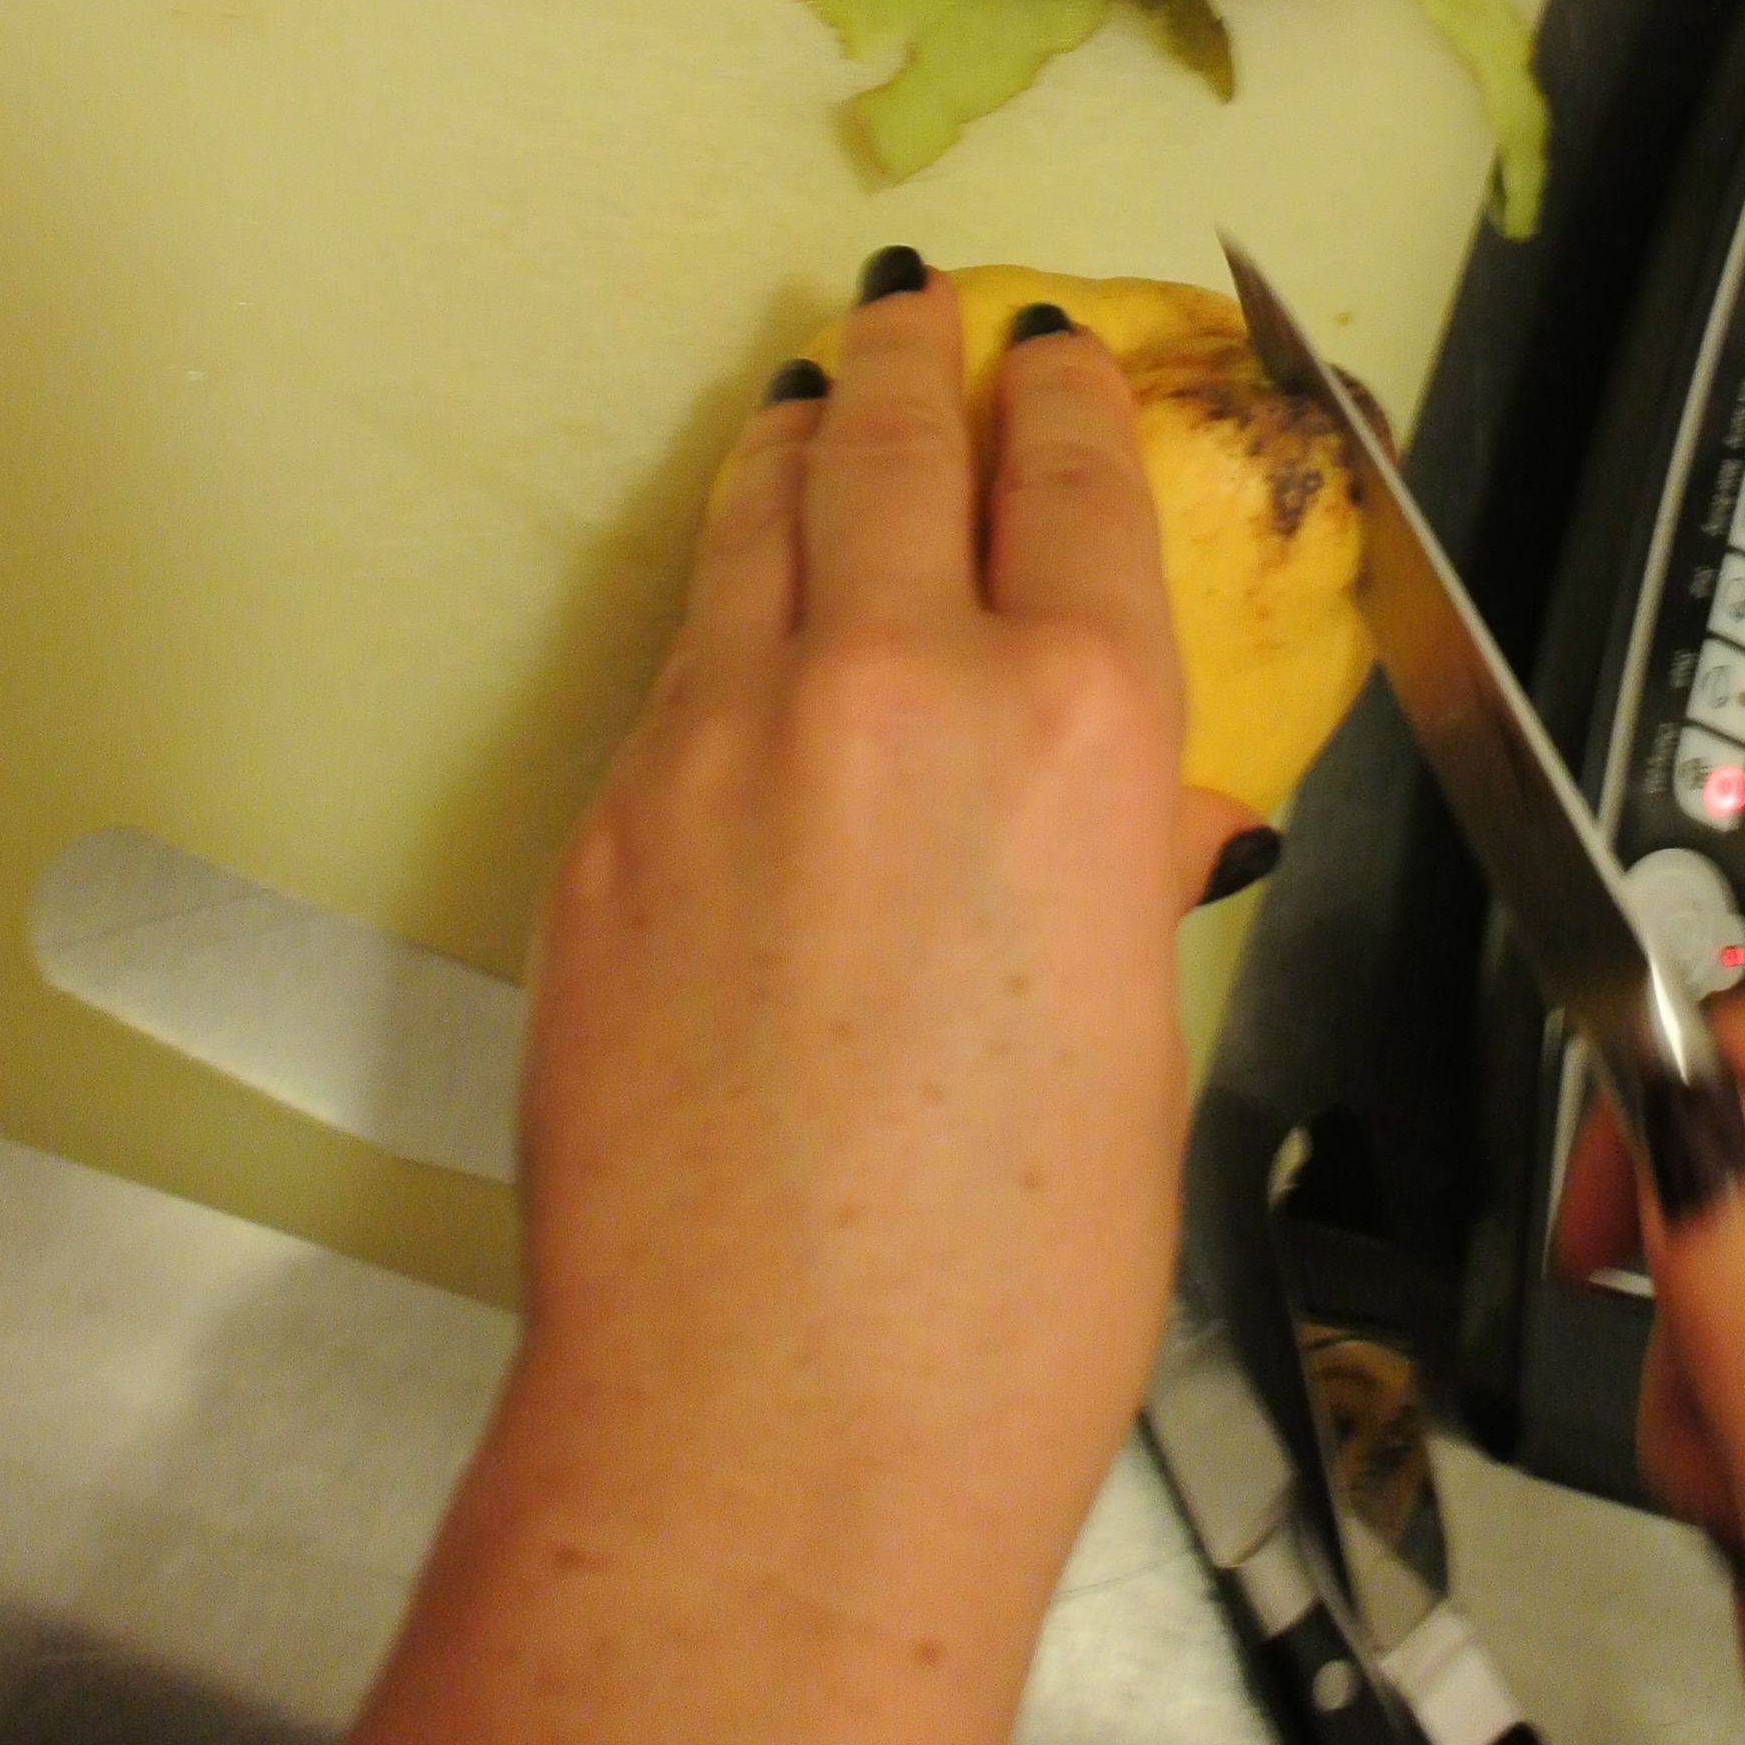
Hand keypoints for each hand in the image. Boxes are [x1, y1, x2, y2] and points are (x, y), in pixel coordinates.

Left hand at [260, 262, 1246, 1744]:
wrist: (771, 1424)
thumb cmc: (1009, 1285)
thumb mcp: (1137, 1034)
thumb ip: (1114, 862)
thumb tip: (1123, 804)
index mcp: (1077, 727)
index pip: (1074, 480)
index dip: (1065, 398)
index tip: (1051, 358)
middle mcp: (894, 684)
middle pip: (895, 443)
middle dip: (911, 364)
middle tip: (915, 320)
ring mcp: (723, 739)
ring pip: (758, 520)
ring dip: (795, 448)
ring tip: (808, 404)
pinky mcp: (608, 819)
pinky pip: (677, 664)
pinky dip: (721, 615)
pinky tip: (736, 630)